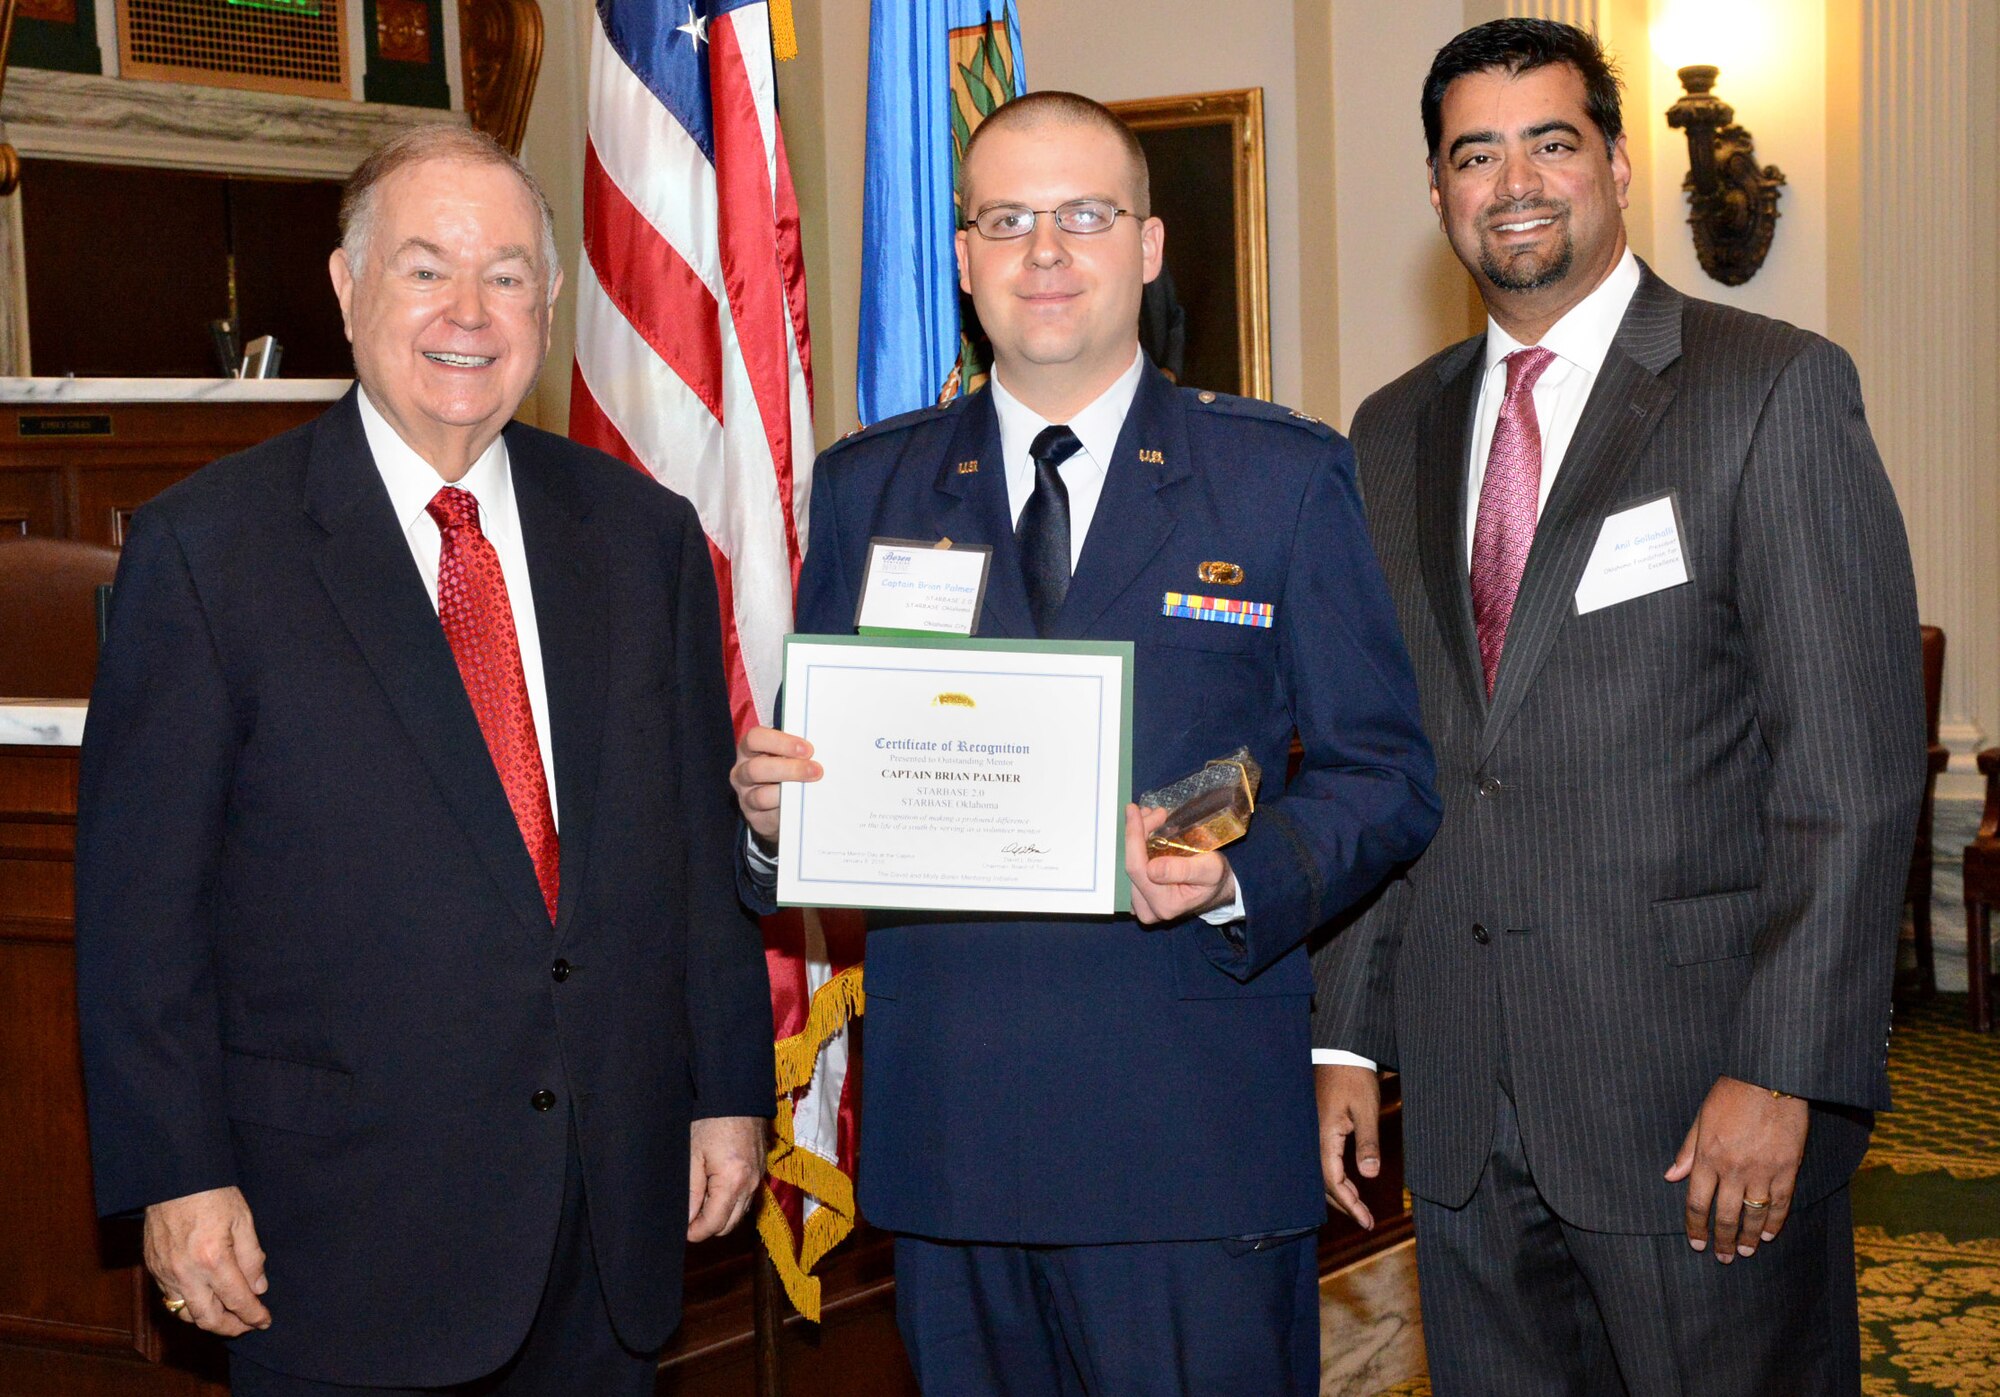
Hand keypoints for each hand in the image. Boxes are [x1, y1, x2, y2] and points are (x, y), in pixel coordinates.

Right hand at [143, 1186, 270, 1335]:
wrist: (174, 1178)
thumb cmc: (211, 1193)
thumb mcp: (243, 1219)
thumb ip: (252, 1257)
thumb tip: (258, 1288)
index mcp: (213, 1259)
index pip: (237, 1300)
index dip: (253, 1315)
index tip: (264, 1321)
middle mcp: (186, 1272)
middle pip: (208, 1318)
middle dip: (231, 1328)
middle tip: (247, 1325)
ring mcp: (165, 1273)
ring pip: (186, 1314)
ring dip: (208, 1320)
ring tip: (227, 1316)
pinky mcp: (153, 1268)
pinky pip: (170, 1299)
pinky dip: (188, 1306)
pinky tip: (204, 1299)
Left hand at [688, 1116, 765, 1242]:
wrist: (738, 1098)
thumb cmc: (711, 1123)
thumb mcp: (693, 1157)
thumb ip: (691, 1192)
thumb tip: (686, 1220)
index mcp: (732, 1183)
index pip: (713, 1225)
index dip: (694, 1233)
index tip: (680, 1230)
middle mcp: (750, 1186)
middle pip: (728, 1226)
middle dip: (707, 1227)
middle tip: (687, 1216)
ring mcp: (758, 1180)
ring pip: (738, 1215)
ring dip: (720, 1216)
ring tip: (700, 1202)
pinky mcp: (760, 1173)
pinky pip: (746, 1200)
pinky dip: (731, 1203)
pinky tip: (715, 1190)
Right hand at [730, 727, 819, 846]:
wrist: (777, 805)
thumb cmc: (785, 771)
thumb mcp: (786, 756)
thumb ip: (796, 751)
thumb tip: (822, 748)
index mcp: (749, 750)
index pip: (755, 738)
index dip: (780, 742)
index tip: (807, 749)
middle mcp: (742, 773)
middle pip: (756, 769)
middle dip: (789, 769)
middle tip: (816, 769)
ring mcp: (746, 797)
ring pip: (761, 796)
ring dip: (790, 792)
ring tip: (812, 788)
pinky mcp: (755, 819)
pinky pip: (770, 817)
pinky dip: (789, 811)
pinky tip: (804, 805)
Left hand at [1124, 805, 1237, 923]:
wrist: (1216, 889)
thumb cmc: (1215, 878)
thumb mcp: (1210, 870)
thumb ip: (1184, 870)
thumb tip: (1152, 869)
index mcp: (1165, 905)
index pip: (1137, 868)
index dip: (1133, 837)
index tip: (1133, 810)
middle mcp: (1148, 909)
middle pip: (1131, 863)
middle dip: (1139, 832)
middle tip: (1156, 813)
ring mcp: (1141, 904)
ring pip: (1129, 862)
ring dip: (1137, 836)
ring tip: (1152, 817)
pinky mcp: (1138, 896)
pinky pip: (1131, 866)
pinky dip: (1136, 845)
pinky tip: (1145, 829)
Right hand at [1315, 1064, 1381, 1229]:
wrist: (1339, 1051)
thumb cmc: (1354, 1077)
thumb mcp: (1366, 1109)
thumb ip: (1368, 1143)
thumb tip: (1369, 1176)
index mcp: (1324, 1137)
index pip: (1334, 1182)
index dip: (1350, 1205)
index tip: (1367, 1222)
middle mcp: (1312, 1138)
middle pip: (1323, 1182)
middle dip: (1344, 1203)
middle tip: (1365, 1219)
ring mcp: (1312, 1133)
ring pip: (1320, 1172)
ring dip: (1338, 1191)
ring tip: (1357, 1205)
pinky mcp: (1315, 1127)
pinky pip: (1321, 1159)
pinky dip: (1333, 1175)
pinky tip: (1346, 1180)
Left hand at [1665, 1075, 1808, 1261]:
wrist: (1770, 1078)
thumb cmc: (1731, 1094)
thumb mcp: (1702, 1118)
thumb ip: (1688, 1150)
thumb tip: (1671, 1176)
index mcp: (1708, 1156)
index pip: (1697, 1202)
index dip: (1695, 1226)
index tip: (1696, 1242)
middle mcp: (1733, 1169)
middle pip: (1724, 1215)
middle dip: (1721, 1240)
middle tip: (1722, 1258)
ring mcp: (1762, 1171)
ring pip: (1753, 1214)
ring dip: (1748, 1237)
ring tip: (1745, 1251)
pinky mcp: (1787, 1168)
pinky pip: (1781, 1203)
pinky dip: (1775, 1222)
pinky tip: (1770, 1235)